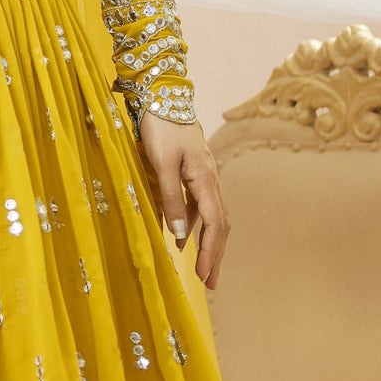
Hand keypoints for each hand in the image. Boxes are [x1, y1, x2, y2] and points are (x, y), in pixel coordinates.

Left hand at [138, 112, 228, 290]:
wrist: (164, 96)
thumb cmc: (160, 128)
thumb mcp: (161, 165)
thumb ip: (170, 200)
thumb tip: (181, 236)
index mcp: (206, 179)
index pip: (215, 224)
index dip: (210, 251)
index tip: (203, 276)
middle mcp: (212, 180)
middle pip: (221, 225)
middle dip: (216, 256)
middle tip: (211, 284)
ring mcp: (206, 177)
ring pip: (215, 217)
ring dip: (210, 244)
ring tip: (204, 270)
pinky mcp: (197, 174)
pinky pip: (203, 207)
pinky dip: (199, 226)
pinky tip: (186, 239)